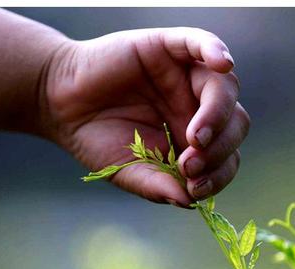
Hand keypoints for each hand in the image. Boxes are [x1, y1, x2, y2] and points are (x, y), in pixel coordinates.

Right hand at [42, 27, 249, 207]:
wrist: (59, 105)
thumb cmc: (97, 140)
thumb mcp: (129, 172)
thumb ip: (159, 186)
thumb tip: (190, 202)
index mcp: (196, 138)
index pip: (229, 155)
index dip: (220, 173)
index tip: (194, 187)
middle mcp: (197, 105)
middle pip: (235, 122)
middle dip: (220, 149)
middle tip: (188, 165)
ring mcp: (185, 74)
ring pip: (225, 87)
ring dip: (217, 114)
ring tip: (195, 138)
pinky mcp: (168, 47)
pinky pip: (201, 42)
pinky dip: (215, 49)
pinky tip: (221, 63)